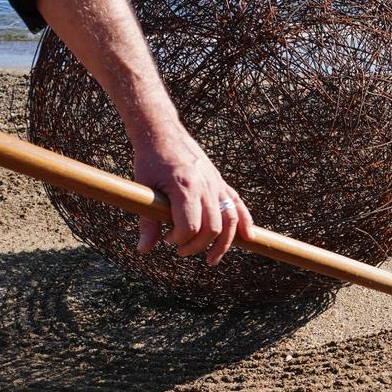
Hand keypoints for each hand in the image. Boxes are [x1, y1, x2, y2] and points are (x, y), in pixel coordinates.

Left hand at [132, 125, 252, 265]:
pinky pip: (237, 204)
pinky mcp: (219, 181)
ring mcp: (215, 183)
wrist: (162, 132)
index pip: (191, 226)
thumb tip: (144, 250)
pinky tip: (248, 237)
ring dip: (225, 243)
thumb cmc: (150, 159)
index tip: (167, 239)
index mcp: (185, 186)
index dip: (180, 239)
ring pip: (230, 219)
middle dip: (198, 245)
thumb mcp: (144, 188)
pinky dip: (245, 222)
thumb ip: (147, 221)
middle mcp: (205, 185)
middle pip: (213, 227)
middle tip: (180, 250)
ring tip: (213, 259)